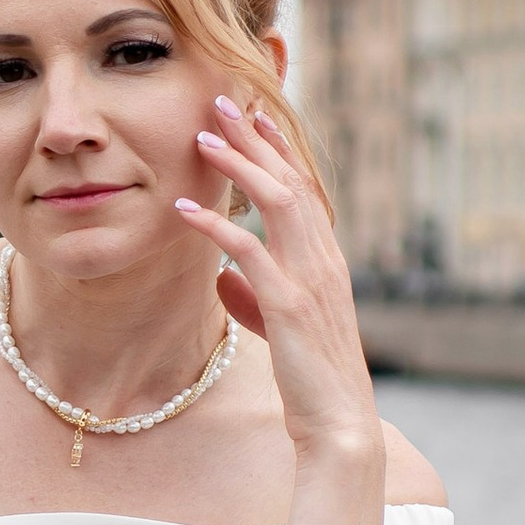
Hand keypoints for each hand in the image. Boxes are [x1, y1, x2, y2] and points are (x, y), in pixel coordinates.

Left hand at [179, 99, 381, 472]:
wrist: (338, 424)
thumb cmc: (309, 379)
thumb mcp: (278, 328)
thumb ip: (254, 297)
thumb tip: (222, 277)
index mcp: (326, 262)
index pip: (304, 190)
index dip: (279, 149)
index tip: (254, 114)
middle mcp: (324, 261)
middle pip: (291, 182)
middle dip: (256, 139)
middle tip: (224, 100)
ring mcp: (310, 280)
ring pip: (277, 204)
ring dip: (238, 167)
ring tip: (203, 139)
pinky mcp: (289, 306)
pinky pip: (250, 253)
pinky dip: (217, 227)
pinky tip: (186, 211)